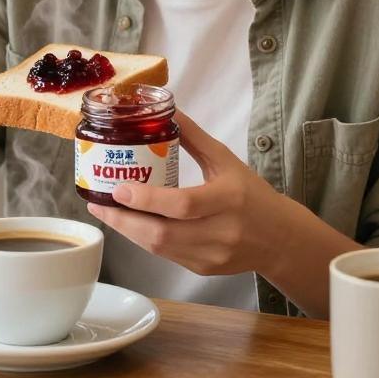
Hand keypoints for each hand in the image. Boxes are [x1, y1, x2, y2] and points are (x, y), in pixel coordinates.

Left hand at [87, 110, 285, 275]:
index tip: (118, 188)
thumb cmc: (252, 194)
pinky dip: (145, 240)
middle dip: (124, 221)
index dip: (146, 199)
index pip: (182, 204)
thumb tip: (168, 108)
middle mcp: (220, 231)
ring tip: (106, 212)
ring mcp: (211, 256)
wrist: (280, 239)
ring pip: (159, 249)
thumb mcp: (226, 160)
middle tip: (98, 203)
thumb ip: (194, 137)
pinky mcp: (204, 270)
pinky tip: (131, 224)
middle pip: (162, 234)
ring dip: (129, 231)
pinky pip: (166, 256)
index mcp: (228, 199)